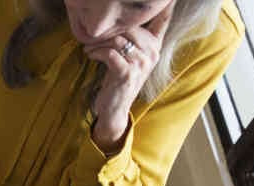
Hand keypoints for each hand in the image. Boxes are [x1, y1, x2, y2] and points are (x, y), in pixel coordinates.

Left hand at [83, 3, 172, 151]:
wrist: (114, 107)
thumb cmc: (118, 78)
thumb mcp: (128, 56)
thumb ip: (130, 39)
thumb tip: (117, 18)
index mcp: (155, 46)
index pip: (163, 20)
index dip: (164, 6)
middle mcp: (152, 53)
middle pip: (130, 27)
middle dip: (108, 30)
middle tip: (93, 37)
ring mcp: (141, 63)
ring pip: (118, 39)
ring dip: (98, 42)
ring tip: (89, 47)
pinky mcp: (127, 73)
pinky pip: (110, 53)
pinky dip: (96, 51)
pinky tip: (90, 54)